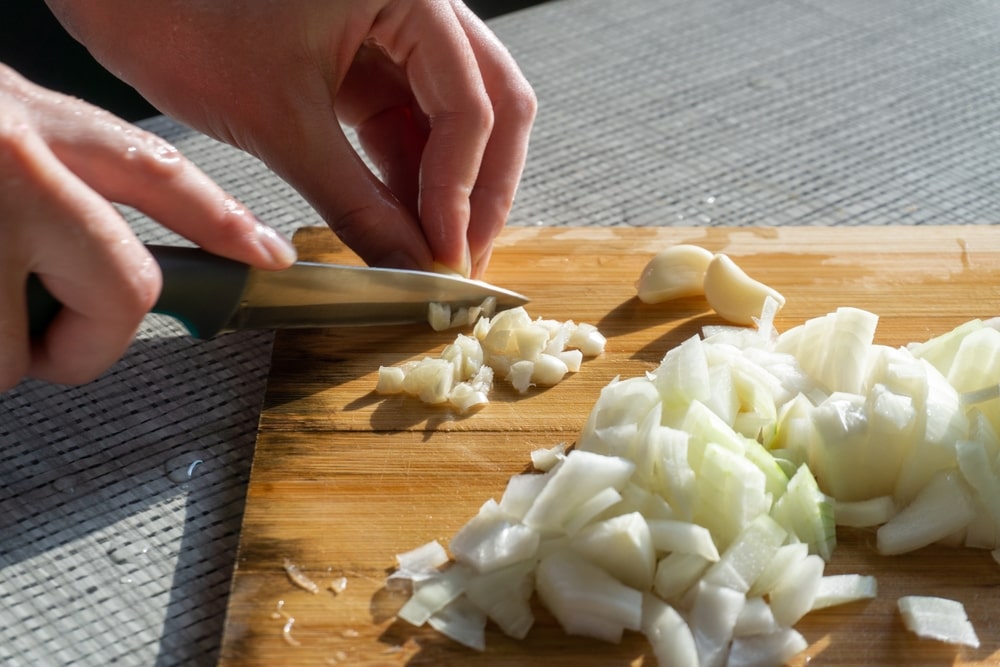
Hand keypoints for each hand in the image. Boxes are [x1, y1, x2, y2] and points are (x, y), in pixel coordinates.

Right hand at [0, 64, 295, 389]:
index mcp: (33, 127)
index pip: (159, 175)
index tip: (267, 258)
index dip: (222, 223)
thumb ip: (58, 185)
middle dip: (85, 345)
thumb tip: (113, 276)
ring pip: (7, 358)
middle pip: (123, 296)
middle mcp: (10, 167)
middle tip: (46, 343)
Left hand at [47, 0, 536, 277]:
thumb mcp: (281, 123)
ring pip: (456, 118)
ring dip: (448, 188)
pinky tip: (403, 225)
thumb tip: (410, 268)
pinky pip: (409, 123)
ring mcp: (395, 31)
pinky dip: (409, 177)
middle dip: (479, 188)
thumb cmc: (180, 18)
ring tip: (433, 253)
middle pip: (490, 103)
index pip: (470, 104)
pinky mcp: (367, 59)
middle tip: (464, 258)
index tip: (448, 255)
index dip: (463, 190)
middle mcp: (417, 5)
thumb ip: (357, 202)